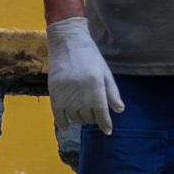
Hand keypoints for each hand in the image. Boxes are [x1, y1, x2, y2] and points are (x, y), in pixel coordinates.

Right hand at [45, 16, 124, 134]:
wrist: (68, 42)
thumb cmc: (90, 56)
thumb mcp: (105, 72)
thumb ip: (112, 92)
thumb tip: (119, 110)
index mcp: (95, 86)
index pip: (101, 112)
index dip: (105, 124)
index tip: (107, 130)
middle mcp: (81, 93)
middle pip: (88, 117)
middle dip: (94, 118)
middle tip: (95, 112)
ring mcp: (66, 94)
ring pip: (75, 117)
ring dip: (81, 119)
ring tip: (84, 112)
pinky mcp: (55, 94)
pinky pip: (58, 115)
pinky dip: (63, 124)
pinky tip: (67, 129)